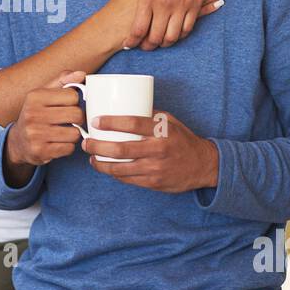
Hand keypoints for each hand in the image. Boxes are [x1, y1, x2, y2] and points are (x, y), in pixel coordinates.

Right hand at [6, 70, 86, 167]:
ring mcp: (35, 134)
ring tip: (64, 132)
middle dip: (78, 118)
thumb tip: (81, 74)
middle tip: (71, 120)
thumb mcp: (44, 93)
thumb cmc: (36, 114)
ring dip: (73, 134)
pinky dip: (68, 146)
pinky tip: (59, 143)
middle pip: (76, 114)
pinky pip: (69, 148)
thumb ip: (63, 81)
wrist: (18, 141)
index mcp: (35, 96)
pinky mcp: (40, 151)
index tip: (67, 106)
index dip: (75, 102)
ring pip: (74, 133)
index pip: (73, 96)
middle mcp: (33, 114)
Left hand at [82, 109, 219, 192]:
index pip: (133, 124)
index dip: (111, 122)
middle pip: (120, 149)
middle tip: (87, 142)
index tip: (95, 121)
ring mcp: (155, 169)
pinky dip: (114, 173)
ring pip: (120, 168)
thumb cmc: (182, 140)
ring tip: (92, 157)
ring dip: (101, 163)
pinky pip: (127, 179)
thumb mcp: (170, 122)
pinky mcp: (153, 183)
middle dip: (98, 146)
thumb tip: (123, 105)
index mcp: (162, 131)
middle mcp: (158, 150)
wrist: (203, 165)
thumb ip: (149, 116)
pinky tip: (106, 167)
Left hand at [107, 0, 239, 49]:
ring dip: (164, 43)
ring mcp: (182, 4)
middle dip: (148, 46)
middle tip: (144, 46)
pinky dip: (180, 35)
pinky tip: (174, 33)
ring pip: (172, 37)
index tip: (128, 44)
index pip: (138, 28)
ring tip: (159, 41)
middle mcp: (165, 3)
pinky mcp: (196, 3)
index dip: (132, 41)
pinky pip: (188, 28)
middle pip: (155, 37)